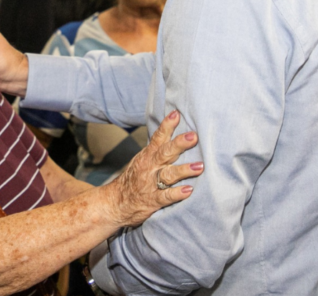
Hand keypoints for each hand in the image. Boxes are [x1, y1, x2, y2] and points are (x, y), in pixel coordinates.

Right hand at [104, 110, 202, 226]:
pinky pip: (166, 196)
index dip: (167, 125)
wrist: (117, 202)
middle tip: (193, 136)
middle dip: (179, 144)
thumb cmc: (135, 179)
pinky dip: (177, 193)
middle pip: (165, 153)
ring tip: (200, 166)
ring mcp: (151, 184)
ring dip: (184, 170)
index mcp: (147, 156)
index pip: (158, 137)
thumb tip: (178, 135)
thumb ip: (158, 150)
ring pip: (168, 174)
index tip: (176, 114)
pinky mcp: (153, 200)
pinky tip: (189, 190)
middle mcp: (149, 167)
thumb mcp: (143, 160)